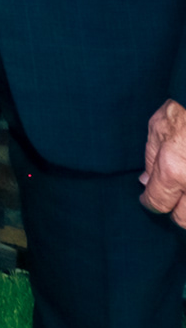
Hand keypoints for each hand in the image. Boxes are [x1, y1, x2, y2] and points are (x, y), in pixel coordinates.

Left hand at [139, 99, 185, 225]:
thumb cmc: (185, 107)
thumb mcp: (159, 127)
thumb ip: (151, 157)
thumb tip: (145, 181)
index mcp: (173, 170)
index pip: (158, 203)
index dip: (152, 202)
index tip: (152, 200)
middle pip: (184, 219)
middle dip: (177, 212)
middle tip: (176, 199)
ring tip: (185, 188)